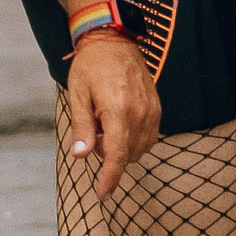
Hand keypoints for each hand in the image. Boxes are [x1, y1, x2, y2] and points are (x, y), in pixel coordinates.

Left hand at [63, 32, 159, 198]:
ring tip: (105, 123)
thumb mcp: (78, 95)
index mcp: (118, 111)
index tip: (102, 195)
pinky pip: (149, 137)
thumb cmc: (91, 67)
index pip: (117, 156)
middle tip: (92, 132)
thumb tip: (80, 156)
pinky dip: (134, 140)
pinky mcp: (157, 108)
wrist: (113, 40)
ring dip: (122, 148)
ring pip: (140, 149)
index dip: (109, 179)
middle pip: (128, 155)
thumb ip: (81, 127)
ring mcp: (152, 111)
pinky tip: (119, 123)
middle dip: (109, 156)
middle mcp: (140, 113)